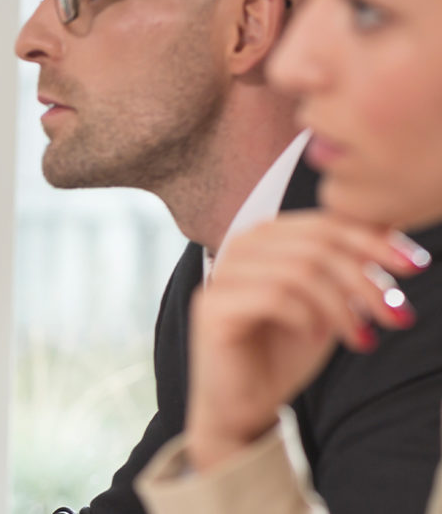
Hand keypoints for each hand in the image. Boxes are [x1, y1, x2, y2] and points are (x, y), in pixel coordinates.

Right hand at [186, 211, 426, 470]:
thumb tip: (391, 230)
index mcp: (265, 237)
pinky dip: (308, 319)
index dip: (373, 240)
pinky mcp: (211, 307)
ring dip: (342, 307)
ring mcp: (221, 276)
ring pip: (299, 271)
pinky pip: (274, 298)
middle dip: (365, 280)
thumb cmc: (285, 351)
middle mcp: (239, 248)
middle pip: (316, 245)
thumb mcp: (328, 303)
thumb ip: (345, 267)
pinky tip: (317, 338)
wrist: (245, 402)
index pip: (325, 223)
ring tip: (360, 337)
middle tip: (394, 316)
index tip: (414, 265)